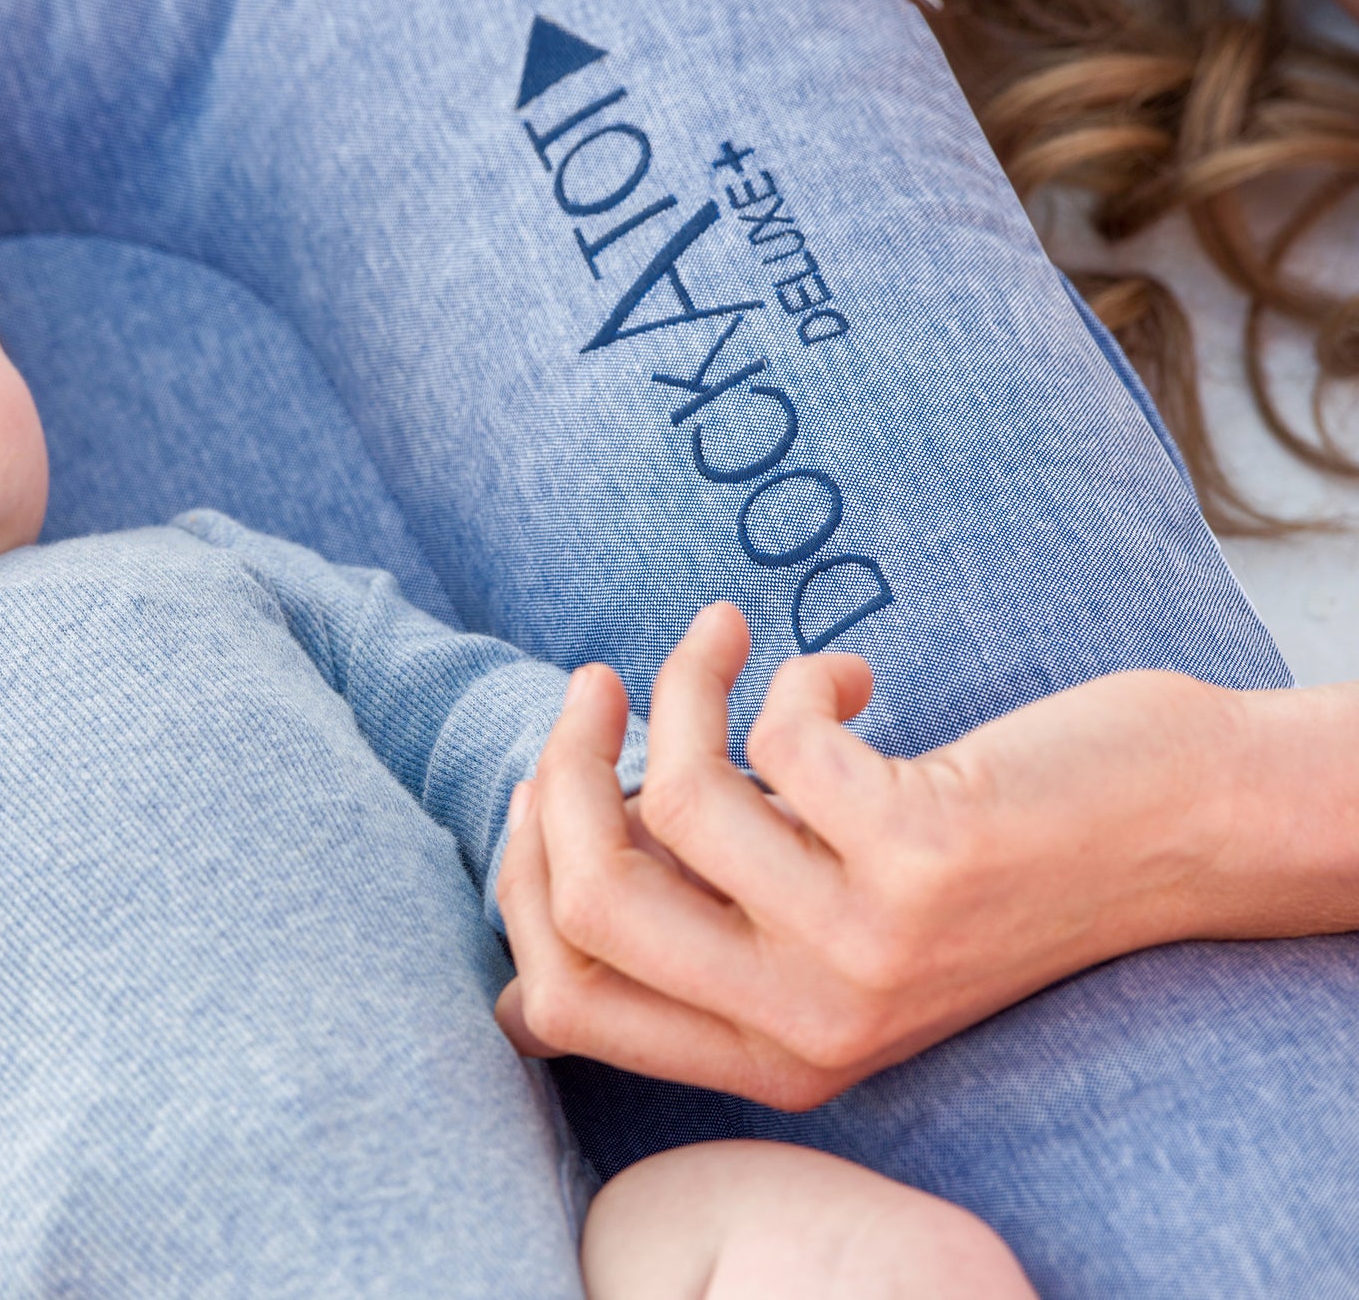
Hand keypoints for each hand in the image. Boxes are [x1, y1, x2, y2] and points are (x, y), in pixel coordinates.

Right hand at [493, 602, 1247, 1109]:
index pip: (559, 1000)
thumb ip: (703, 914)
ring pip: (673, 801)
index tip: (547, 777)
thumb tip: (537, 841)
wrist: (1171, 837)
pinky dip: (800, 675)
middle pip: (591, 903)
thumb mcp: (821, 928)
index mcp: (767, 1057)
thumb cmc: (974, 864)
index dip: (522, 876)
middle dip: (561, 769)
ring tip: (720, 636)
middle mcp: (808, 1025)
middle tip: (595, 687)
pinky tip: (854, 677)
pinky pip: (780, 739)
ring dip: (680, 685)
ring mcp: (867, 947)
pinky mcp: (921, 854)